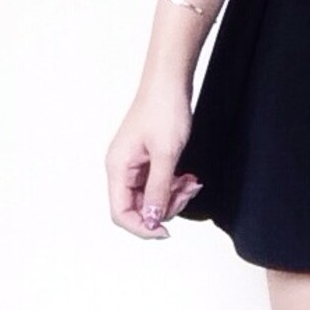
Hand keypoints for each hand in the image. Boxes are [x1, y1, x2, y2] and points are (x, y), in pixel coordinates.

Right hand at [105, 83, 202, 238]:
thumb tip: (153, 220)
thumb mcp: (166, 153)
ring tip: (191, 183)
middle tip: (187, 193)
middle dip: (165, 206)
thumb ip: (158, 190)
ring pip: (150, 194)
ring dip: (173, 195)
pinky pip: (157, 181)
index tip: (166, 231)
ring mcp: (134, 161)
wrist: (170, 78)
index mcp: (118, 167)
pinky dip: (173, 183)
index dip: (142, 227)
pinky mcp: (147, 155)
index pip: (121, 213)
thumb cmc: (164, 107)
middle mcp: (122, 167)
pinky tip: (189, 177)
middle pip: (137, 206)